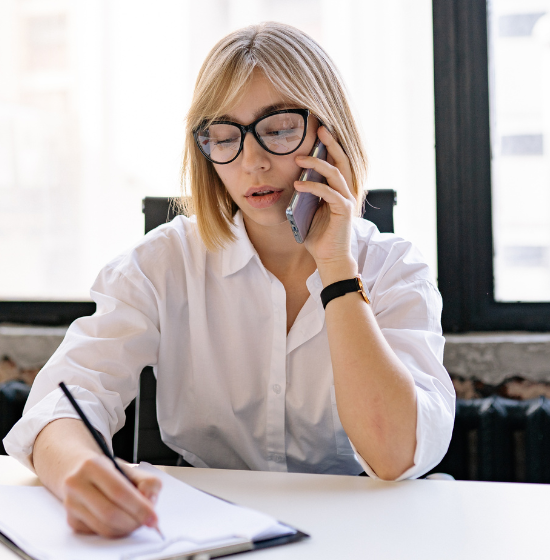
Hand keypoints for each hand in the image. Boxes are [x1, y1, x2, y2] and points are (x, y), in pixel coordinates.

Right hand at [63, 454, 160, 537]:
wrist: (81, 472)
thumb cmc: (109, 471)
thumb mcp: (130, 469)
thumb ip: (147, 482)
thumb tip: (149, 501)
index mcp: (93, 465)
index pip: (119, 491)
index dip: (139, 507)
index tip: (153, 516)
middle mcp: (77, 484)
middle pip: (110, 512)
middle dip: (133, 521)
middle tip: (147, 522)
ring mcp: (71, 503)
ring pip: (103, 526)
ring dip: (125, 528)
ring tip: (136, 521)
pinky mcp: (71, 520)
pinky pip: (97, 532)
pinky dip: (115, 531)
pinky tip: (121, 522)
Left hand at [294, 126, 357, 280]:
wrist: (328, 258)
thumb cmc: (318, 236)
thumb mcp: (307, 210)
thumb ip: (305, 194)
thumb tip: (293, 178)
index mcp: (338, 189)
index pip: (337, 162)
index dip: (330, 146)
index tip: (319, 131)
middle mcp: (346, 191)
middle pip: (342, 160)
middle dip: (330, 143)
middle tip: (319, 130)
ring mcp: (346, 200)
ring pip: (335, 173)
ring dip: (316, 164)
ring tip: (299, 159)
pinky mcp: (344, 211)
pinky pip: (328, 193)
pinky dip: (313, 187)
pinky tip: (298, 185)